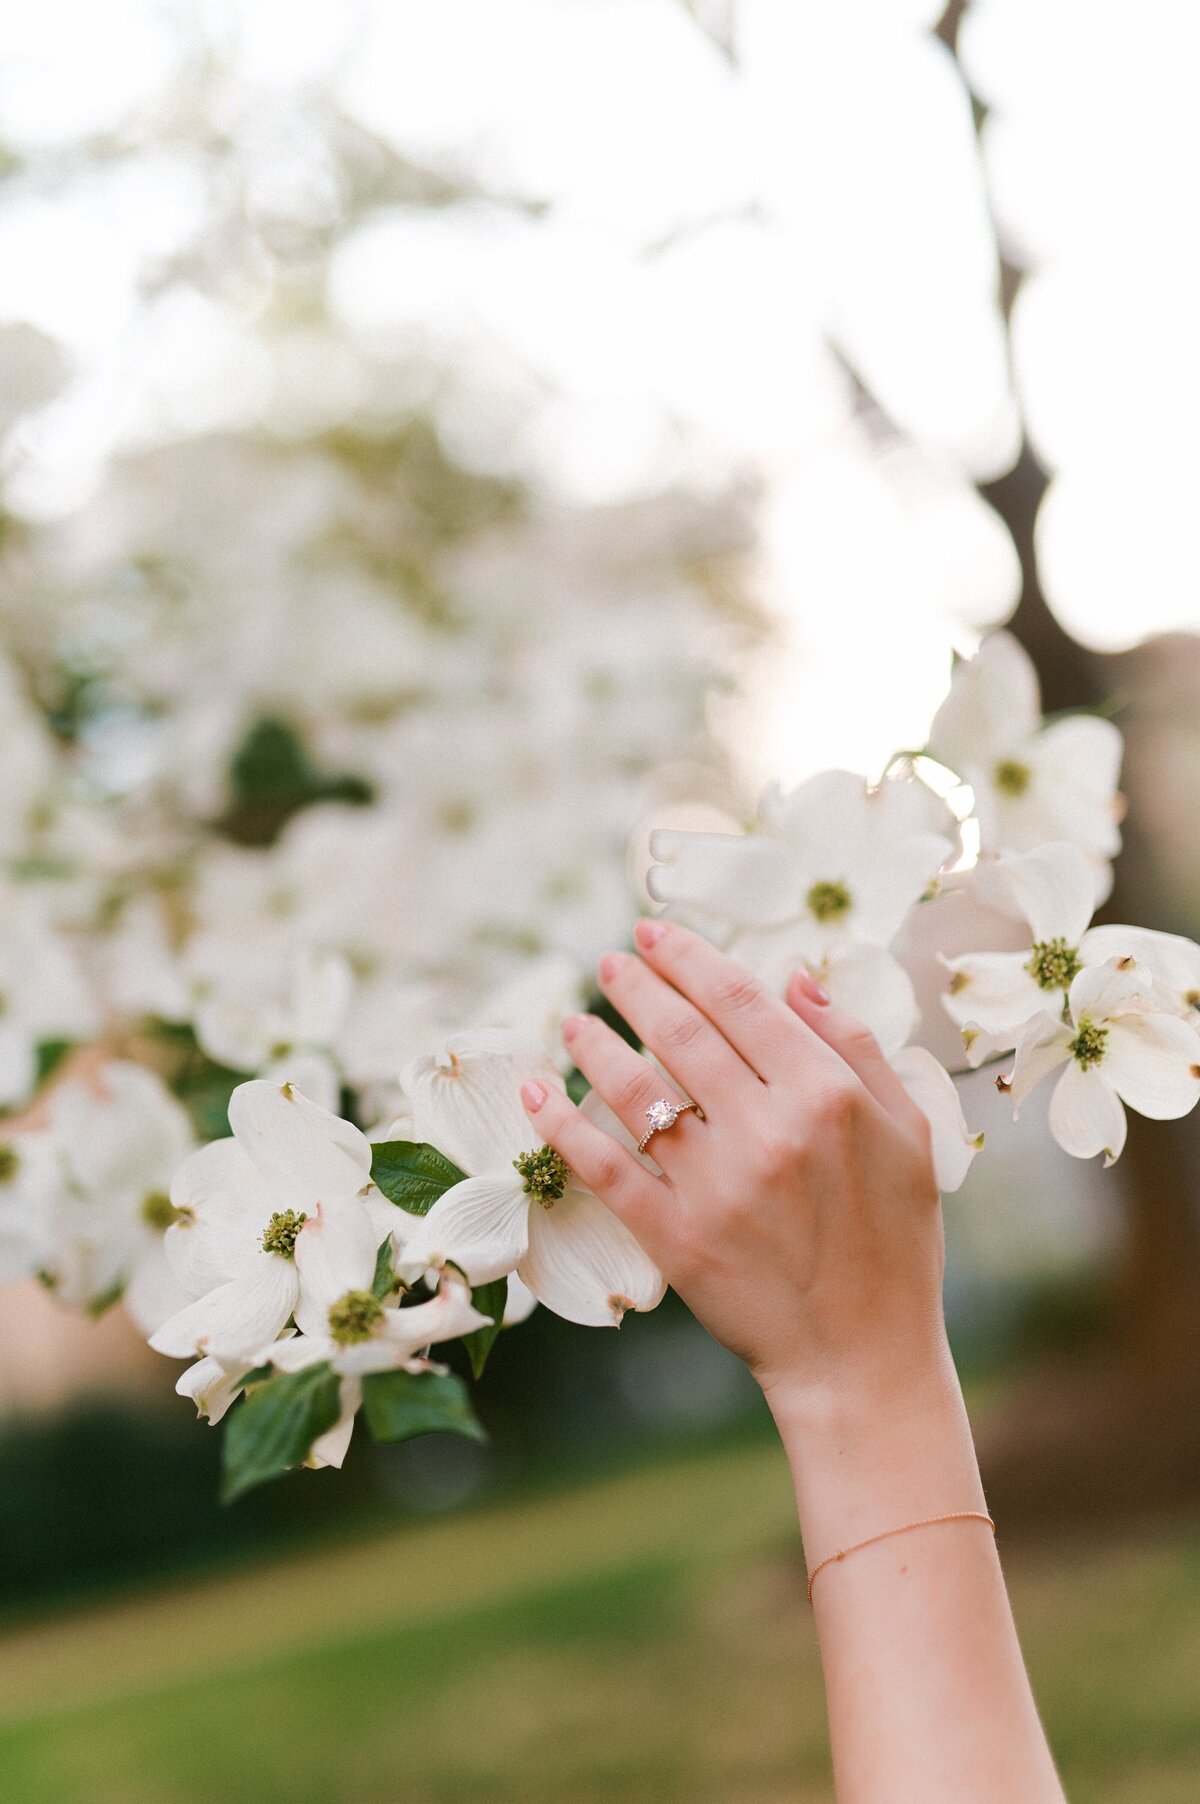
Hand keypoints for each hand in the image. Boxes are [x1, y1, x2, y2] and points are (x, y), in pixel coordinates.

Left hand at [520, 918, 947, 1408]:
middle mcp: (768, 1130)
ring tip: (573, 1018)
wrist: (862, 1357)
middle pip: (682, 1034)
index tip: (654, 935)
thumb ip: (856, 1047)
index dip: (690, 959)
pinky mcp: (676, 1236)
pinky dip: (565, 1127)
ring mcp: (716, 1184)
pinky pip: (606, 1168)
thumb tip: (795, 976)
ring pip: (637, 1091)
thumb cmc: (893, 1242)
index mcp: (827, 1097)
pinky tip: (540, 1094)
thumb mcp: (908, 1132)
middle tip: (610, 961)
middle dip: (638, 987)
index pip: (741, 1002)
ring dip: (595, 1046)